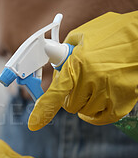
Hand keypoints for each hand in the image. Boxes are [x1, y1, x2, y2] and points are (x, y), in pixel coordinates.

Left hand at [29, 11, 137, 130]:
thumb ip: (65, 50)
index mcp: (77, 65)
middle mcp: (91, 82)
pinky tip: (99, 102)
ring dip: (85, 102)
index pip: (55, 94)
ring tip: (95, 85)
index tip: (34, 124)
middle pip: (69, 104)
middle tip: (79, 83)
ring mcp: (108, 93)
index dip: (43, 111)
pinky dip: (97, 113)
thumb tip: (53, 60)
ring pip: (84, 111)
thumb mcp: (83, 35)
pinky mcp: (123, 101)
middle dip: (70, 96)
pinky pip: (102, 118)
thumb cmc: (115, 32)